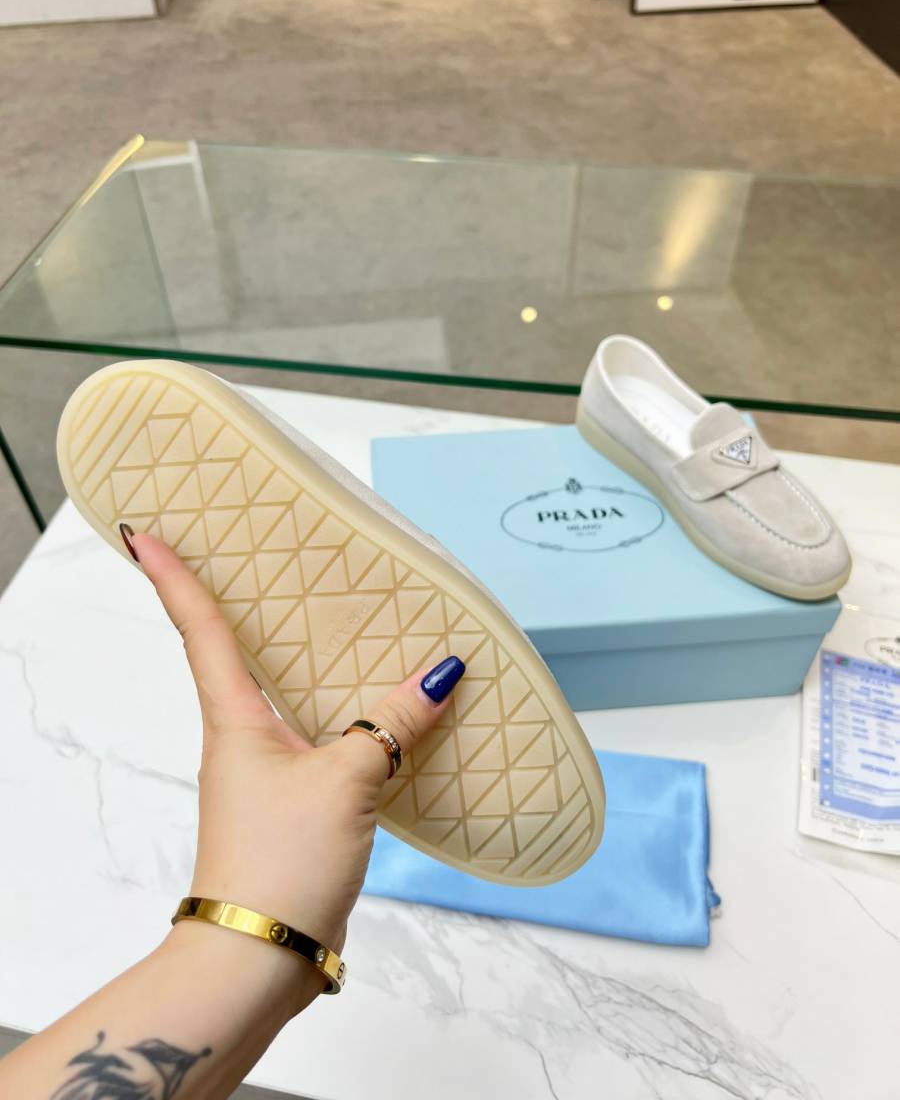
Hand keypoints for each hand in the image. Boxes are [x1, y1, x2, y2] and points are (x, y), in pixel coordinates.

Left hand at [128, 531, 462, 1009]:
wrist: (259, 958)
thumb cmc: (279, 862)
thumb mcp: (344, 781)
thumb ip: (390, 724)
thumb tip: (441, 672)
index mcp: (235, 719)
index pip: (201, 630)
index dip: (175, 577)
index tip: (143, 533)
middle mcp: (243, 738)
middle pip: (243, 654)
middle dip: (248, 605)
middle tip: (265, 556)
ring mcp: (268, 774)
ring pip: (292, 699)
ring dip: (313, 664)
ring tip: (349, 623)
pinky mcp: (296, 806)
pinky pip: (325, 742)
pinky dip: (352, 718)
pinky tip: (388, 716)